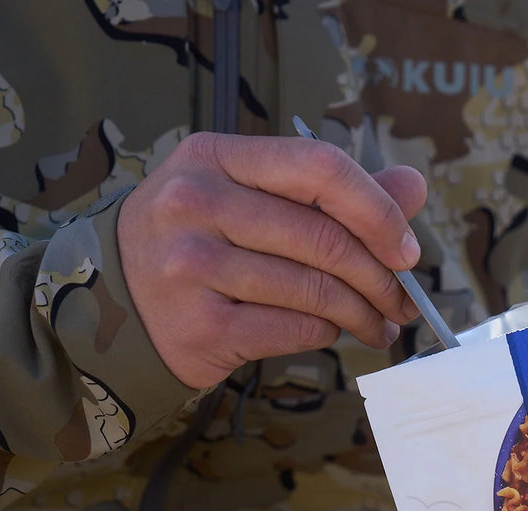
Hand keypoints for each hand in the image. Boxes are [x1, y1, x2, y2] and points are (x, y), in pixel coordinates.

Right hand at [117, 132, 427, 388]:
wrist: (113, 301)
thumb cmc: (201, 241)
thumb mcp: (250, 195)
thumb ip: (332, 191)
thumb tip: (413, 185)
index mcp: (215, 157)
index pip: (320, 167)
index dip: (378, 210)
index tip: (408, 251)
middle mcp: (195, 204)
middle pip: (324, 239)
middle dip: (381, 278)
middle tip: (404, 303)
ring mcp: (191, 267)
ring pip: (315, 290)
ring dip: (363, 315)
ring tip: (379, 326)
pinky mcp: (198, 326)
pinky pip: (294, 329)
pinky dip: (327, 335)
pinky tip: (336, 335)